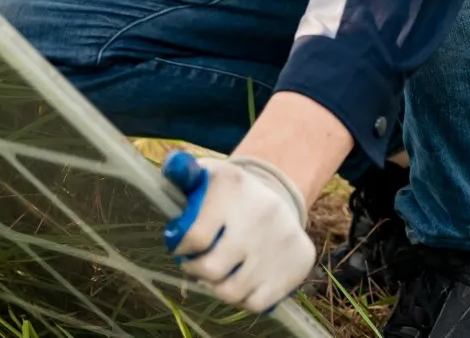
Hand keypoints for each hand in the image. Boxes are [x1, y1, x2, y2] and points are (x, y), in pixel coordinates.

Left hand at [161, 150, 315, 312]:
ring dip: (215, 288)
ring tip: (213, 275)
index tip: (180, 247)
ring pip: (232, 292)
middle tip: (194, 264)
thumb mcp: (208, 174)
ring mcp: (280, 242)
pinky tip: (236, 282)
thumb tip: (172, 166)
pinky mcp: (296, 265)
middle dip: (195, 270)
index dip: (181, 248)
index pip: (195, 237)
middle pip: (212, 269)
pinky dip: (241, 299)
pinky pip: (257, 303)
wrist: (280, 197)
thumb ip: (183, 173)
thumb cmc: (230, 193)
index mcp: (232, 187)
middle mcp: (261, 213)